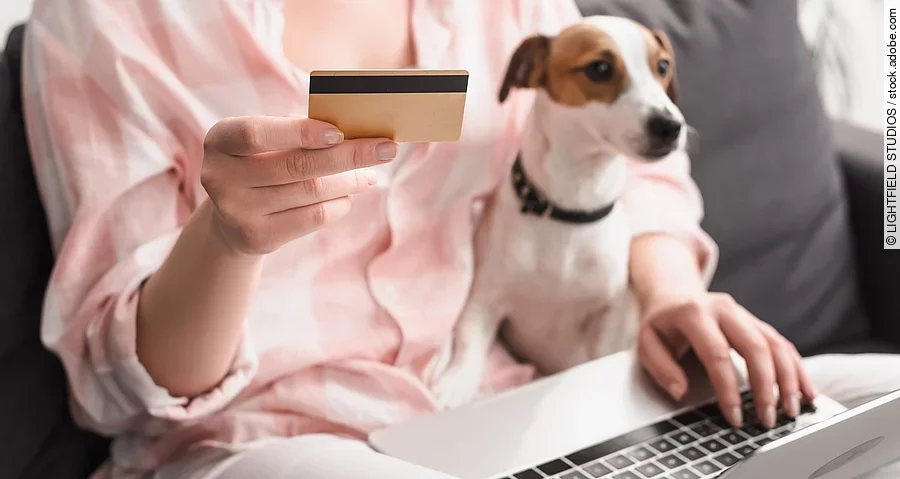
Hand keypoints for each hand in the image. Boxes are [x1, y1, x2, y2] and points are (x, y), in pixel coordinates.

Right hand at [200, 116, 397, 254]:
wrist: (231, 217)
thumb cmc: (260, 163)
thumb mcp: (267, 141)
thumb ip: (299, 130)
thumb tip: (355, 129)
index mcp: (220, 140)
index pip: (256, 133)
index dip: (299, 132)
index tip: (340, 132)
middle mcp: (221, 177)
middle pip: (296, 165)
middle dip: (349, 155)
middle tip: (386, 149)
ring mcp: (237, 211)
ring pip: (310, 192)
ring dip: (350, 181)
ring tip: (370, 174)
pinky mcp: (257, 237)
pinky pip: (312, 218)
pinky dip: (338, 205)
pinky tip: (347, 197)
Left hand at [636, 292, 816, 428]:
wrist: (673, 295)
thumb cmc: (661, 324)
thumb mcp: (647, 342)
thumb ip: (661, 367)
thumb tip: (680, 391)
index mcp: (694, 313)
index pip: (716, 354)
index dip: (727, 388)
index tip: (734, 416)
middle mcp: (724, 309)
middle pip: (755, 347)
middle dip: (766, 386)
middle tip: (768, 419)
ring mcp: (744, 314)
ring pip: (775, 344)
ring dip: (788, 380)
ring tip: (791, 411)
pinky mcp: (756, 322)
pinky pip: (783, 344)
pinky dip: (797, 369)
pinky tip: (806, 392)